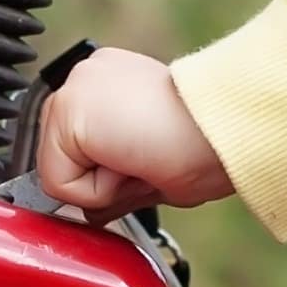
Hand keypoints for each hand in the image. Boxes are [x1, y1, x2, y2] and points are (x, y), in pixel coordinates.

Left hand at [35, 46, 231, 217]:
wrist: (227, 131)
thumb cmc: (212, 146)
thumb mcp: (154, 165)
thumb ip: (115, 180)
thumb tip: (92, 210)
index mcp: (114, 82)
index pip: (79, 144)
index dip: (109, 174)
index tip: (151, 163)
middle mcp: (90, 76)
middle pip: (62, 159)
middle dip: (102, 181)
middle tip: (150, 163)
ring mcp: (76, 87)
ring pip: (59, 171)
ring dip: (102, 185)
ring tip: (143, 159)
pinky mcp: (68, 108)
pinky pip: (59, 183)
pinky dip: (97, 190)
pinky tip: (131, 161)